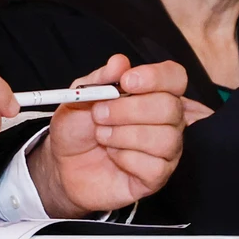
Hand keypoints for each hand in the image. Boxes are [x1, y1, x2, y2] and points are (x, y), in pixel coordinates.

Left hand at [29, 54, 187, 217]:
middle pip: (170, 107)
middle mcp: (166, 120)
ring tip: (102, 136)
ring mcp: (165, 149)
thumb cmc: (78, 129)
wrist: (63, 166)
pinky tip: (113, 156)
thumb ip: (100, 79)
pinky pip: (155, 166)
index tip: (127, 82)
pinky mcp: (157, 176)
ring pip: (165, 138)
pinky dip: (127, 158)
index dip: (156, 77)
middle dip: (130, 110)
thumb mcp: (80, 98)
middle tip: (99, 114)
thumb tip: (120, 62)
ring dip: (125, 135)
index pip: (175, 77)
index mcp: (152, 93)